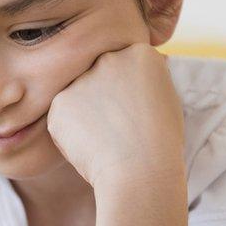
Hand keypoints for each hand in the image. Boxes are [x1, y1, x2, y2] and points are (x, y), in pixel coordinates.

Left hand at [46, 42, 184, 186]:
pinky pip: (63, 115)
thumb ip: (145, 77)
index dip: (129, 93)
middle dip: (104, 98)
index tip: (136, 113)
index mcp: (139, 52)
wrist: (141, 172)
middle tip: (118, 126)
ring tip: (106, 137)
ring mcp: (81, 79)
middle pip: (99, 75)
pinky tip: (91, 144)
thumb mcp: (166, 98)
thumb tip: (143, 63)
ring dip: (86, 113)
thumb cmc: (160, 143)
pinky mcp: (59, 103)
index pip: (125, 64)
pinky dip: (72, 132)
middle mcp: (108, 58)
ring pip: (78, 94)